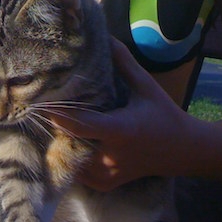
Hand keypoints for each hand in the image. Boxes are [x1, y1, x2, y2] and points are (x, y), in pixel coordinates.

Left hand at [48, 39, 190, 190]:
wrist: (183, 151)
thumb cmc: (164, 115)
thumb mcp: (146, 87)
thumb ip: (124, 63)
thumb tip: (105, 37)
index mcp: (119, 130)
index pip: (78, 124)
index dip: (56, 113)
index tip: (38, 100)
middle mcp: (110, 156)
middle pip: (67, 141)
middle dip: (54, 126)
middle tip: (39, 109)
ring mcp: (106, 174)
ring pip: (69, 158)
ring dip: (60, 142)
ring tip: (50, 123)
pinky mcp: (104, 183)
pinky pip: (77, 171)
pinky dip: (70, 157)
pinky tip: (67, 141)